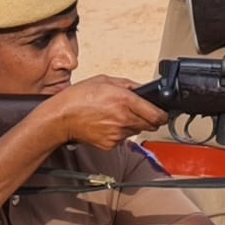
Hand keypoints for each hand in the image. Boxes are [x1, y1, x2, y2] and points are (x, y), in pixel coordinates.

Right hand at [42, 75, 166, 149]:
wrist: (61, 117)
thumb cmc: (79, 97)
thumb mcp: (105, 80)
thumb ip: (128, 85)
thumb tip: (143, 89)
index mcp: (125, 101)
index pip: (157, 115)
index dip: (163, 114)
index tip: (163, 113)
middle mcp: (124, 119)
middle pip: (150, 125)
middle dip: (148, 118)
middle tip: (137, 112)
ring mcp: (118, 134)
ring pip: (136, 131)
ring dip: (132, 124)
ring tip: (115, 115)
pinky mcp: (111, 144)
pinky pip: (123, 139)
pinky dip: (119, 132)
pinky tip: (107, 124)